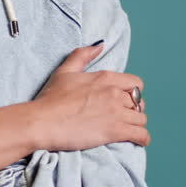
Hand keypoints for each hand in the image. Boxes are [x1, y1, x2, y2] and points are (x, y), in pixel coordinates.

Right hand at [26, 42, 149, 150]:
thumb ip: (83, 55)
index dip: (131, 92)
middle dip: (133, 110)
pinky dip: (142, 139)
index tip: (123, 100)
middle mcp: (114, 93)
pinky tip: (138, 141)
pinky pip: (141, 135)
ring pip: (141, 119)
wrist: (42, 121)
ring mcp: (116, 112)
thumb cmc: (50, 98)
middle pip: (139, 102)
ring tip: (128, 130)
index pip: (135, 83)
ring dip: (136, 125)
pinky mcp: (115, 131)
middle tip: (122, 117)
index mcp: (105, 78)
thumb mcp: (64, 71)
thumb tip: (99, 45)